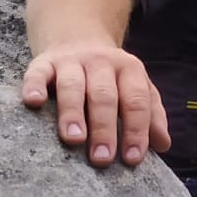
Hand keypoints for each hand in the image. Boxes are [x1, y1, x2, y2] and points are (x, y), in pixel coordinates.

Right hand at [21, 41, 170, 166]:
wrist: (77, 37)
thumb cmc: (109, 78)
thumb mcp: (135, 89)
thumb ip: (151, 115)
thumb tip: (163, 144)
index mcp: (129, 70)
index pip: (136, 101)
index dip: (136, 130)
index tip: (132, 159)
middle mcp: (101, 62)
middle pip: (104, 96)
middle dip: (104, 127)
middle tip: (102, 158)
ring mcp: (71, 61)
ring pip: (72, 86)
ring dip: (73, 112)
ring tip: (73, 140)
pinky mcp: (44, 62)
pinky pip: (37, 73)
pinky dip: (34, 86)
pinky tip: (33, 102)